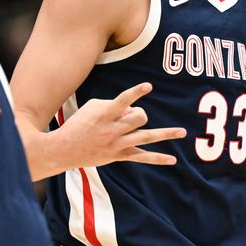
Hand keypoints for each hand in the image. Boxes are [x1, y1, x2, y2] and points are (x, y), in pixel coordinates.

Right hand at [53, 82, 186, 168]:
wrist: (64, 149)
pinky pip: (142, 157)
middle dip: (138, 113)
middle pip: (139, 117)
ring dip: (166, 133)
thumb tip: (133, 111)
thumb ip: (115, 104)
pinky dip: (158, 159)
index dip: (136, 93)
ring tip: (182, 132)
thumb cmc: (79, 123)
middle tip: (125, 117)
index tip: (148, 86)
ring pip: (146, 136)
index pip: (123, 101)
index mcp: (105, 114)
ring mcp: (117, 144)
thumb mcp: (93, 106)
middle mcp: (113, 130)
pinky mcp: (119, 155)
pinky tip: (172, 160)